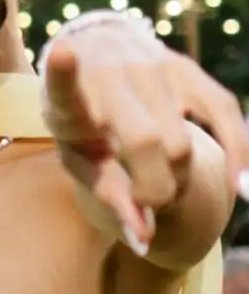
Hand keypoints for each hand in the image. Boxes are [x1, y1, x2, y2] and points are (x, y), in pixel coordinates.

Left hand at [42, 27, 248, 250]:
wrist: (99, 59)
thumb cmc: (84, 126)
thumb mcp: (79, 160)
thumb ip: (109, 197)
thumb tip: (145, 239)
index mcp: (69, 100)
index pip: (64, 88)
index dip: (62, 73)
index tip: (63, 53)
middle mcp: (108, 74)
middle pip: (146, 144)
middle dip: (152, 189)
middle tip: (143, 195)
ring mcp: (150, 66)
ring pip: (182, 143)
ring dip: (178, 176)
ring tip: (161, 176)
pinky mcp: (185, 66)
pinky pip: (223, 110)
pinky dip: (237, 150)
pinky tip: (241, 184)